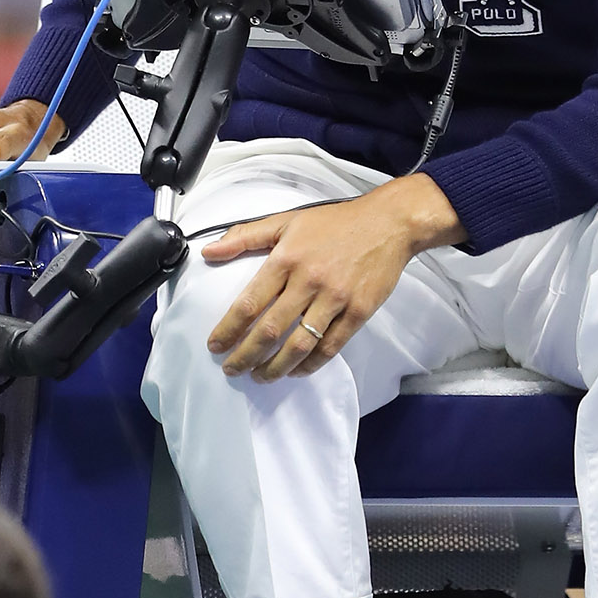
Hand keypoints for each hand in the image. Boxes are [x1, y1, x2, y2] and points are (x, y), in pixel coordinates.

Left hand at [200, 177, 462, 381]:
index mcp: (287, 258)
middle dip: (246, 356)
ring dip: (276, 367)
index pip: (249, 302)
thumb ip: (245, 236)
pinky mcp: (359, 312)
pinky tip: (296, 370)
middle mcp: (309, 281)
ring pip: (300, 344)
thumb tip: (209, 251)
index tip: (216, 345)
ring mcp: (336, 298)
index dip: (229, 329)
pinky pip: (331, 346)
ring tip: (261, 377)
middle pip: (270, 330)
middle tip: (232, 369)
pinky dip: (311, 364)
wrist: (388, 223)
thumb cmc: (336, 222)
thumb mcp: (287, 220)